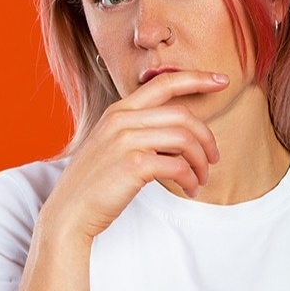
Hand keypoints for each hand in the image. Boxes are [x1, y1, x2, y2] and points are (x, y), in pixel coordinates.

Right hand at [41, 70, 227, 239]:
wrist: (68, 212)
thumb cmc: (94, 184)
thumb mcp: (112, 146)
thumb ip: (140, 132)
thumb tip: (181, 136)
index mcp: (119, 111)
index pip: (164, 82)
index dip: (197, 78)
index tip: (221, 81)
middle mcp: (122, 119)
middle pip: (183, 115)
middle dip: (206, 138)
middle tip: (213, 159)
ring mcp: (126, 140)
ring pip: (185, 139)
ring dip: (201, 162)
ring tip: (200, 180)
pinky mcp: (133, 164)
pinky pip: (178, 166)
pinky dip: (191, 179)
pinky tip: (189, 189)